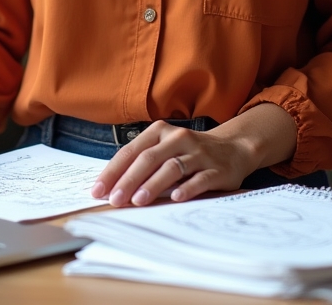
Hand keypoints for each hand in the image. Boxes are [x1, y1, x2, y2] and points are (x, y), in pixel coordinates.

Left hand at [91, 103, 297, 206]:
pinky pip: (199, 178)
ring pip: (171, 167)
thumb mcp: (164, 150)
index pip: (131, 151)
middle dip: (129, 180)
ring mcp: (198, 152)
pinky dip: (186, 188)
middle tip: (115, 200)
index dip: (113, 171)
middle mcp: (178, 138)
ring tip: (138, 201)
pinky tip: (175, 198)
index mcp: (159, 131)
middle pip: (148, 158)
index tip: (98, 190)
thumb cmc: (189, 153)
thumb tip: (111, 187)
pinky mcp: (216, 168)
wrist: (233, 149)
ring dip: (153, 185)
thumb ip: (142, 163)